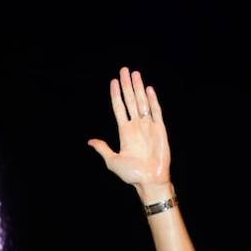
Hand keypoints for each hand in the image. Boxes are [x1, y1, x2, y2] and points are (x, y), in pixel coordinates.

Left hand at [87, 67, 171, 194]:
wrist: (150, 180)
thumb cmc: (132, 174)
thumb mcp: (112, 161)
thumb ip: (103, 148)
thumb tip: (90, 141)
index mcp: (125, 132)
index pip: (119, 108)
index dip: (116, 95)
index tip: (113, 82)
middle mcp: (136, 126)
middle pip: (130, 100)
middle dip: (127, 85)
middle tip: (124, 70)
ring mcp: (148, 126)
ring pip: (142, 102)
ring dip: (138, 88)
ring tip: (135, 74)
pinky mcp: (160, 129)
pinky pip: (156, 111)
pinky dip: (152, 100)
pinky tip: (148, 89)